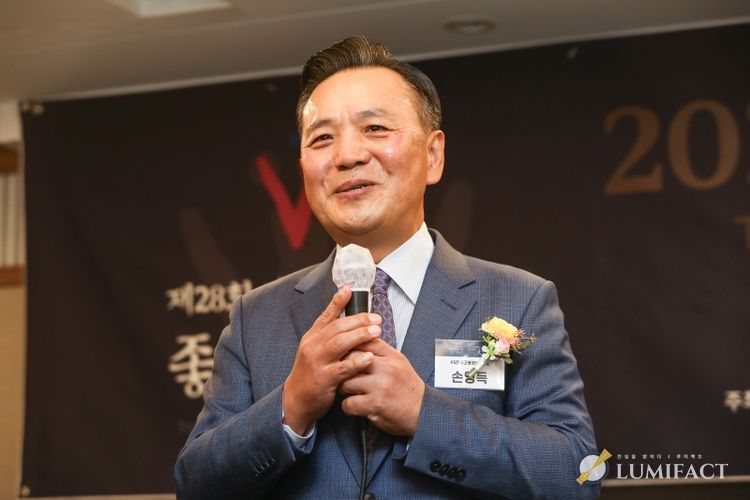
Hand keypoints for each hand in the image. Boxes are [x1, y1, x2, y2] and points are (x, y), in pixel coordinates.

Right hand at [283, 286, 381, 434]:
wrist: (296, 399)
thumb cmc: (311, 372)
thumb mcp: (314, 348)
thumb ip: (328, 332)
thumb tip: (343, 315)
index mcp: (312, 337)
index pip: (326, 316)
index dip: (338, 301)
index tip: (350, 289)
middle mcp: (313, 346)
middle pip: (337, 328)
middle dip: (358, 320)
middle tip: (377, 318)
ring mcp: (317, 362)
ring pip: (339, 344)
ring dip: (360, 336)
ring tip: (376, 331)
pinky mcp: (323, 379)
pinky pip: (342, 368)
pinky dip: (357, 362)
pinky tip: (370, 357)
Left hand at [339, 339, 424, 435]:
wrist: (423, 412)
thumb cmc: (408, 389)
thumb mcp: (399, 363)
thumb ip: (380, 352)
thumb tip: (359, 341)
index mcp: (392, 356)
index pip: (363, 341)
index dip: (349, 347)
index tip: (344, 354)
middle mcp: (386, 368)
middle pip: (351, 359)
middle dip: (343, 368)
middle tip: (343, 375)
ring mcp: (380, 386)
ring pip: (346, 382)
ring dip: (344, 389)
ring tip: (350, 392)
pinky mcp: (375, 405)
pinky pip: (348, 403)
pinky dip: (348, 407)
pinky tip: (354, 406)